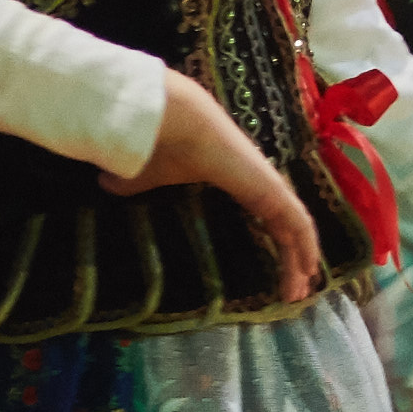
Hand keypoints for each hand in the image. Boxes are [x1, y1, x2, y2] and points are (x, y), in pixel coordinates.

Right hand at [104, 69, 322, 303]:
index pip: (266, 215)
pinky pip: (296, 221)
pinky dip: (304, 246)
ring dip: (300, 259)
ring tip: (299, 292)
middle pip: (286, 225)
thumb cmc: (158, 144)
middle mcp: (258, 179)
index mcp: (237, 178)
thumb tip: (107, 182)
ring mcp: (268, 182)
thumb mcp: (143, 176)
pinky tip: (305, 268)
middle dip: (293, 257)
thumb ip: (134, 184)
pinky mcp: (270, 186)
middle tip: (293, 291)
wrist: (170, 120)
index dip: (275, 241)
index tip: (276, 270)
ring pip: (296, 227)